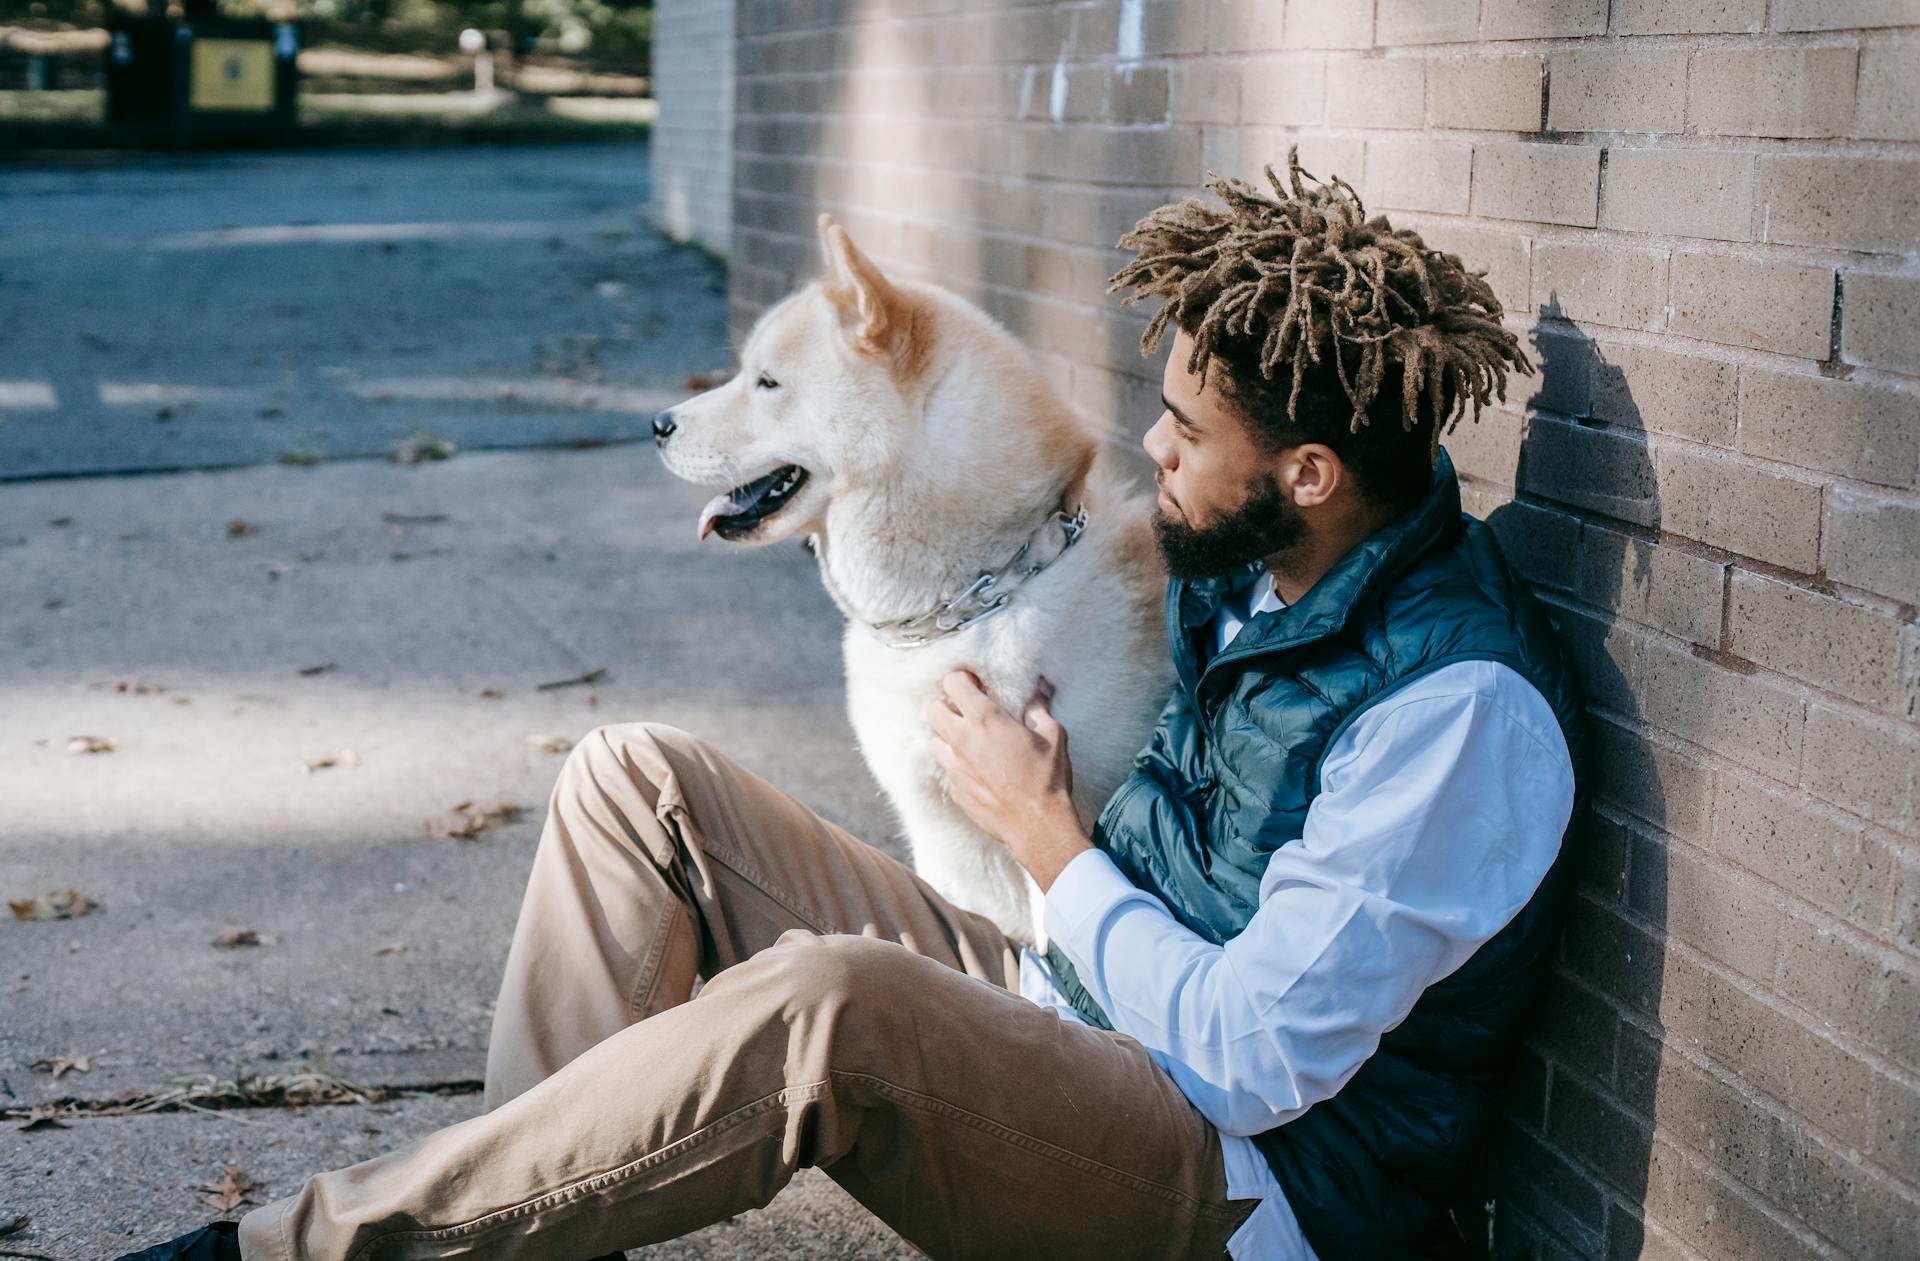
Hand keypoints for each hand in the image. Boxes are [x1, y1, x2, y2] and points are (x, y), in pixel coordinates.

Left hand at [923, 670, 1090, 891]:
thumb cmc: (1047, 778)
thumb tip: (1039, 688)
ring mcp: (955, 767)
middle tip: (966, 712)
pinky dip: (957, 766)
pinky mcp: (955, 790)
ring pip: (933, 740)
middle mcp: (962, 740)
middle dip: (946, 706)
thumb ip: (1039, 708)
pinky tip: (978, 771)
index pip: (952, 682)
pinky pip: (947, 770)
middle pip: (932, 709)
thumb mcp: (1053, 736)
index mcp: (985, 719)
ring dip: (947, 737)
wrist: (1038, 825)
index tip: (976, 686)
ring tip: (969, 742)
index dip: (962, 680)